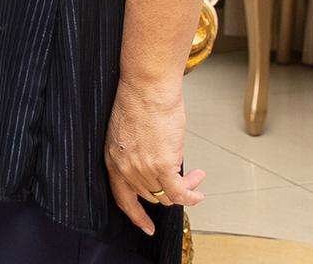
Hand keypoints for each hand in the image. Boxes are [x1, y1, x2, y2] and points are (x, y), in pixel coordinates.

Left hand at [105, 78, 204, 234]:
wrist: (147, 86)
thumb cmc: (139, 100)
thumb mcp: (128, 134)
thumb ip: (137, 155)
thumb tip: (157, 168)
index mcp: (113, 159)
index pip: (122, 198)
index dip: (136, 214)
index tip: (145, 225)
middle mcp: (125, 168)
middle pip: (150, 195)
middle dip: (169, 192)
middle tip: (186, 182)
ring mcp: (142, 169)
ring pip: (166, 194)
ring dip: (184, 189)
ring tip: (195, 178)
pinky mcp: (161, 165)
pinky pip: (179, 193)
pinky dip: (191, 195)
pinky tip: (199, 190)